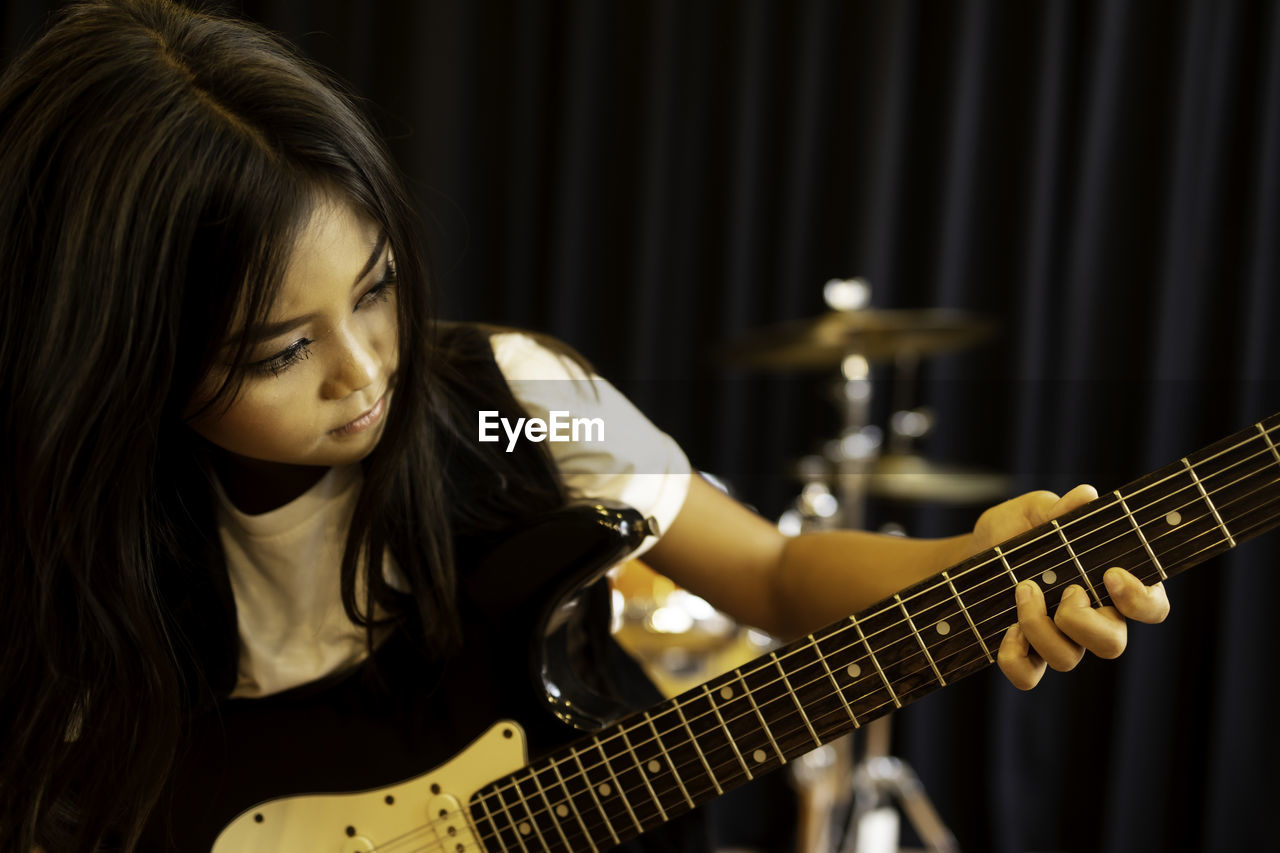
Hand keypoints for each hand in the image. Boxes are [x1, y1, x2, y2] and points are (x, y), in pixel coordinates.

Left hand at [972, 485, 1171, 689]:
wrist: (971, 553)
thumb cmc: (1014, 531)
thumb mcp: (1031, 512)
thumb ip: (1058, 509)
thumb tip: (1085, 497)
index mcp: (1110, 583)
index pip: (1152, 607)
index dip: (1141, 600)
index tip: (1111, 575)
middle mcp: (1092, 618)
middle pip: (1113, 644)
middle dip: (1086, 622)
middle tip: (1066, 591)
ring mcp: (1060, 639)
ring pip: (1069, 658)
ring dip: (1041, 628)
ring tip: (1023, 589)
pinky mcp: (1026, 654)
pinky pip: (1029, 677)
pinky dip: (1017, 658)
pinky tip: (1006, 630)